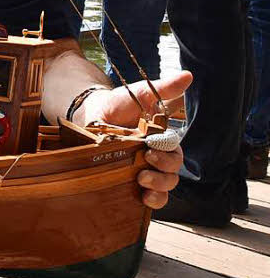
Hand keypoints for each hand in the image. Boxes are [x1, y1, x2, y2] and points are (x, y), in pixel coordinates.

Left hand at [79, 70, 191, 208]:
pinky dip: (153, 201)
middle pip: (172, 172)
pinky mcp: (129, 182)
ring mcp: (143, 171)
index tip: (151, 146)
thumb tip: (187, 76)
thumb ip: (163, 89)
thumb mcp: (140, 94)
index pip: (175, 153)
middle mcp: (155, 158)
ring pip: (164, 187)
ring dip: (159, 187)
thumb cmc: (118, 104)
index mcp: (161, 140)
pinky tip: (144, 198)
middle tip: (146, 160)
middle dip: (164, 169)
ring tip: (142, 179)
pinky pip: (150, 198)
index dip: (169, 154)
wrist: (90, 115)